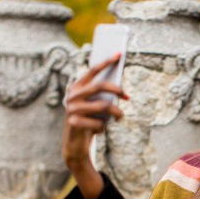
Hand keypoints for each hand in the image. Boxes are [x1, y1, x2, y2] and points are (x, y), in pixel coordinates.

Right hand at [62, 53, 128, 170]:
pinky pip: (99, 124)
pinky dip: (104, 128)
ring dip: (116, 113)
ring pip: (103, 107)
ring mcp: (71, 108)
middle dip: (117, 90)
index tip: (119, 54)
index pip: (92, 71)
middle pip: (100, 86)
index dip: (106, 62)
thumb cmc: (89, 121)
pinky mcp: (74, 122)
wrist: (75, 143)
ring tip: (120, 118)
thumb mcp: (95, 107)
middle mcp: (72, 95)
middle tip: (128, 96)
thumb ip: (102, 97)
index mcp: (76, 87)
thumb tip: (120, 90)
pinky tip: (99, 130)